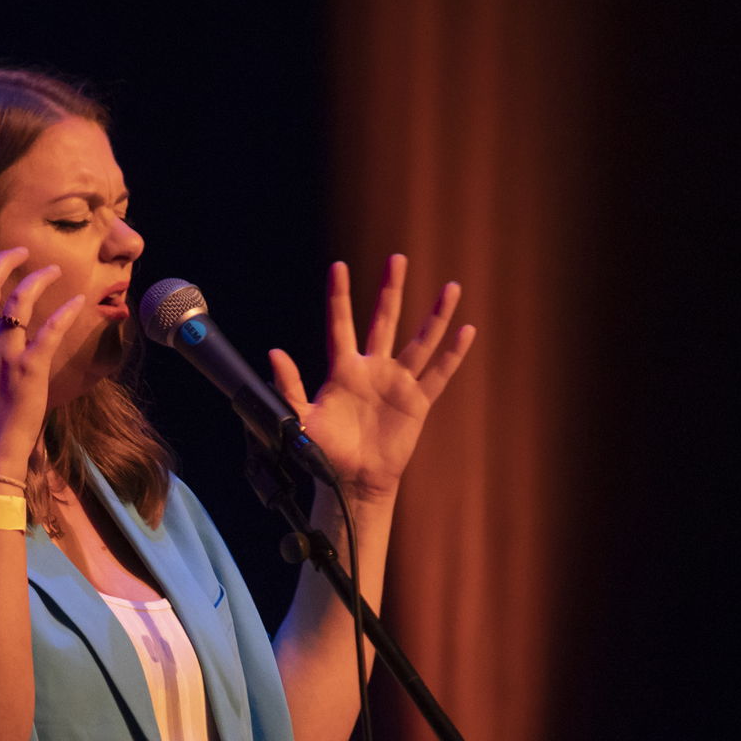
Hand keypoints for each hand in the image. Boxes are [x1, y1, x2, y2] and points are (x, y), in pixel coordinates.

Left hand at [267, 254, 474, 501]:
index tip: (339, 266)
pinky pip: (438, 374)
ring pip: (420, 342)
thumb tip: (274, 353)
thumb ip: (288, 386)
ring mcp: (397, 383)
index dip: (339, 296)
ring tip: (451, 287)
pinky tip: (466, 331)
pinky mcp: (417, 402)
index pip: (341, 324)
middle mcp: (373, 369)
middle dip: (391, 290)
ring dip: (436, 316)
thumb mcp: (301, 418)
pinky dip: (453, 354)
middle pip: (385, 320)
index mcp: (343, 369)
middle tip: (397, 259)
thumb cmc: (325, 451)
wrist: (352, 480)